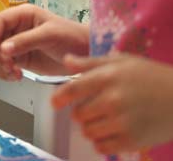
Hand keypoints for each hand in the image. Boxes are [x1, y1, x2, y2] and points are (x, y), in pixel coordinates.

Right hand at [0, 4, 89, 79]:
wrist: (87, 54)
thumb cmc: (72, 37)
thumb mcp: (49, 35)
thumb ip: (26, 41)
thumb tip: (3, 48)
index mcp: (22, 15)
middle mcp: (17, 28)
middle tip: (7, 64)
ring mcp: (18, 44)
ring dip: (1, 65)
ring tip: (14, 72)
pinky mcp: (21, 59)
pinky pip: (5, 65)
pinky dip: (6, 73)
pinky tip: (17, 76)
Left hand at [52, 53, 172, 155]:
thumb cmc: (152, 77)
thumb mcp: (123, 62)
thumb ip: (91, 62)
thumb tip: (66, 60)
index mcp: (107, 78)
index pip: (72, 90)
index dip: (59, 98)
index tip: (55, 103)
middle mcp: (112, 100)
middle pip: (78, 114)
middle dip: (82, 112)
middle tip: (94, 108)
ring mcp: (122, 122)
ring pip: (87, 132)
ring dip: (91, 127)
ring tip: (104, 120)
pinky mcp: (132, 140)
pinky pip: (101, 147)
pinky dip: (102, 142)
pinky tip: (111, 132)